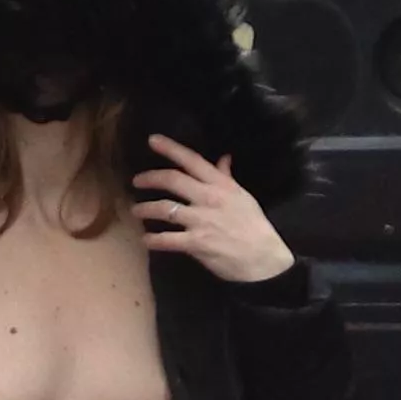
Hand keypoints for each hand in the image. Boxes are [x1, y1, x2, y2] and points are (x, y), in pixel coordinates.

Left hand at [133, 132, 293, 283]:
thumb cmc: (255, 227)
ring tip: (136, 211)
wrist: (264, 259)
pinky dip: (153, 240)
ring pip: (164, 209)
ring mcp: (200, 220)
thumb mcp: (244, 197)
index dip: (171, 148)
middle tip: (136, 180)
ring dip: (145, 209)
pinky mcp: (196, 243)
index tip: (153, 140)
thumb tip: (223, 158)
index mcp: (221, 185)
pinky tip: (146, 240)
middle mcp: (208, 198)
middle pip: (172, 180)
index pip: (193, 160)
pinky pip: (167, 239)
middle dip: (150, 178)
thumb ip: (227, 178)